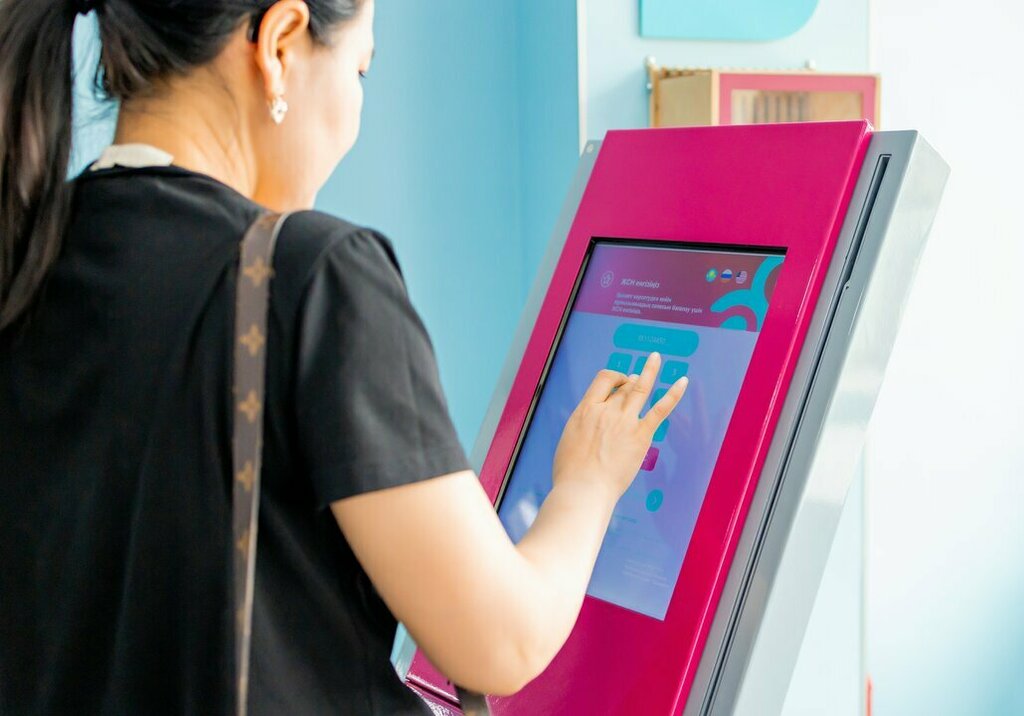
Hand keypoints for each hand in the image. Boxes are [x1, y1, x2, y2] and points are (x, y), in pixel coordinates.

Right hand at [552, 353, 688, 502]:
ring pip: (640, 388)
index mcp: (586, 410)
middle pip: (622, 386)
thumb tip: (588, 425)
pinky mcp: (641, 435)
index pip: (603, 381)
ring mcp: (625, 421)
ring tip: (656, 358)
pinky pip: (661, 409)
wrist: (584, 489)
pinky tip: (683, 381)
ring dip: (649, 371)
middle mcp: (606, 410)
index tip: (618, 382)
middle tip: (634, 380)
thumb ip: (582, 426)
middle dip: (629, 381)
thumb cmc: (572, 473)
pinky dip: (674, 393)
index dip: (613, 377)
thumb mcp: (569, 440)